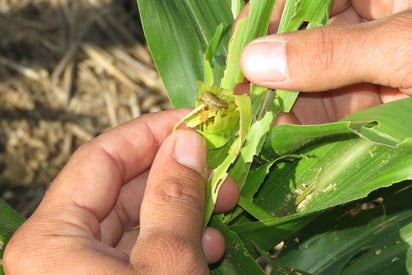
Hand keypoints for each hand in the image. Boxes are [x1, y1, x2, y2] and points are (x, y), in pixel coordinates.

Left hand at [3, 110, 238, 273]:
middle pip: (123, 187)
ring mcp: (84, 269)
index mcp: (52, 241)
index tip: (194, 120)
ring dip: (185, 207)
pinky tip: (209, 241)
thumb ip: (174, 199)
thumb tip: (187, 140)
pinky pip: (142, 250)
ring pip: (139, 218)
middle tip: (220, 162)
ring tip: (224, 200)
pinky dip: (177, 240)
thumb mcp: (167, 264)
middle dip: (177, 172)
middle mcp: (59, 251)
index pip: (102, 158)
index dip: (151, 132)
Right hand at [240, 0, 411, 123]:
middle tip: (239, 95)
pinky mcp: (370, 103)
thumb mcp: (403, 48)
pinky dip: (303, 124)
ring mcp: (366, 67)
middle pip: (300, 40)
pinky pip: (328, 110)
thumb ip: (332, 53)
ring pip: (309, 79)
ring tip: (254, 121)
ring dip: (280, 101)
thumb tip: (256, 60)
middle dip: (269, 69)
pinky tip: (282, 132)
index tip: (240, 52)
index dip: (266, 18)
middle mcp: (365, 27)